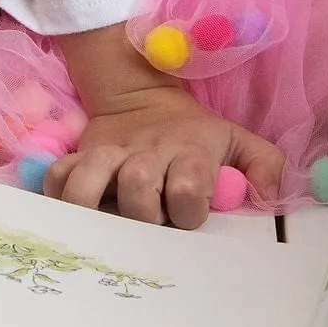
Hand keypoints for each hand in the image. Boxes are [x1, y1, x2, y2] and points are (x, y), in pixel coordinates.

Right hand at [48, 26, 287, 228]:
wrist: (143, 100)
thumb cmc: (195, 136)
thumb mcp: (236, 141)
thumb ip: (263, 165)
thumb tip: (268, 194)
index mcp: (189, 152)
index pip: (190, 184)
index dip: (189, 207)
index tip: (189, 216)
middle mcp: (148, 153)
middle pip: (139, 185)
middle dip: (142, 213)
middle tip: (147, 223)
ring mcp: (111, 154)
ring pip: (90, 179)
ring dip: (93, 207)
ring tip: (100, 226)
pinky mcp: (82, 155)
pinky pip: (58, 174)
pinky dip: (59, 194)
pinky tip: (73, 212)